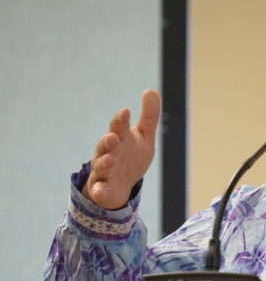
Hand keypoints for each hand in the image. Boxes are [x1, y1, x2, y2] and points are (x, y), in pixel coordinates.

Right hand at [82, 90, 160, 208]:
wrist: (121, 186)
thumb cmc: (131, 157)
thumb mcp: (144, 137)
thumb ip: (149, 117)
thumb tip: (151, 90)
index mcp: (119, 138)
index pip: (118, 126)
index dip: (121, 119)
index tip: (126, 111)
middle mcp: (108, 152)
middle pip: (105, 145)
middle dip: (107, 140)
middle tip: (113, 137)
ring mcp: (103, 171)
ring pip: (101, 166)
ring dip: (105, 163)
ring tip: (110, 160)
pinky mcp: (102, 188)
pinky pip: (99, 190)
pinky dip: (100, 190)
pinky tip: (101, 190)